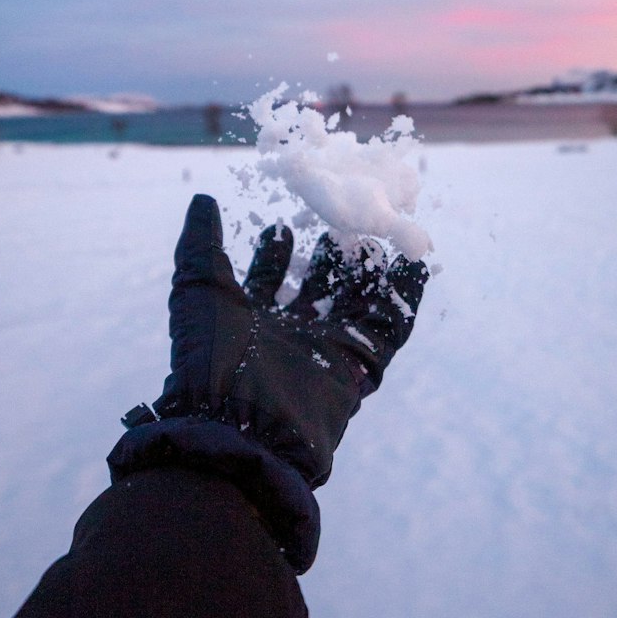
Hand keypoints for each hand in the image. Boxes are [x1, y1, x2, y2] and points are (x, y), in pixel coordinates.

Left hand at [151, 194, 427, 486]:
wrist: (238, 419)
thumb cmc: (211, 354)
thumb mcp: (199, 287)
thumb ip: (201, 242)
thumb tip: (201, 198)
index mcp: (251, 322)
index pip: (268, 279)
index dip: (274, 251)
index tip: (281, 222)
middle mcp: (291, 335)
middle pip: (317, 288)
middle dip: (328, 255)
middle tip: (339, 221)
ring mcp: (327, 349)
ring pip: (356, 301)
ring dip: (366, 269)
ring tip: (374, 235)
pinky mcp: (360, 364)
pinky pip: (392, 326)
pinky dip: (407, 296)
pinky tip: (416, 262)